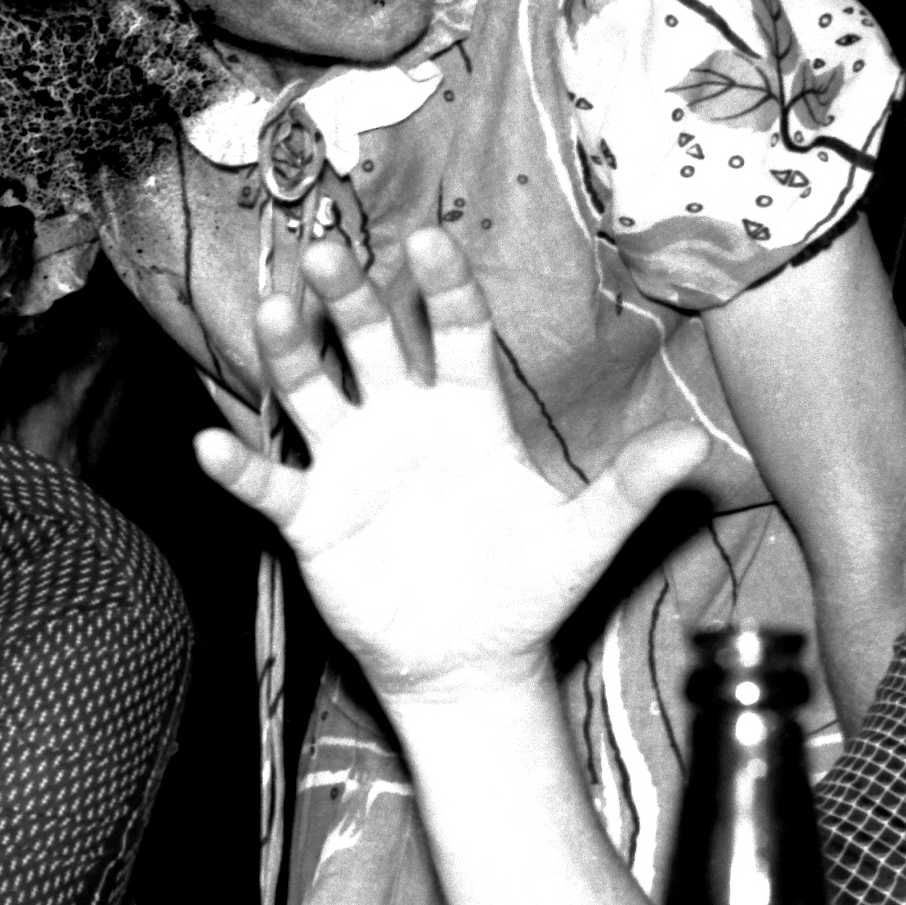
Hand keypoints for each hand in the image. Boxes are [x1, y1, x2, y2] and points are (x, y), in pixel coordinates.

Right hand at [194, 229, 705, 702]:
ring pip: (313, 393)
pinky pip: (270, 484)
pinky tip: (210, 443)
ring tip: (272, 314)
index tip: (429, 240)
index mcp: (469, 412)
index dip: (444, 288)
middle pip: (373, 342)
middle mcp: (403, 420)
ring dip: (290, 355)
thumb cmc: (527, 588)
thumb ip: (629, 489)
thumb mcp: (583, 539)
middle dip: (352, 297)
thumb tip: (696, 450)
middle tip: (331, 250)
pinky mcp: (312, 517)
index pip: (458, 333)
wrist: (473, 663)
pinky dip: (239, 466)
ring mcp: (352, 464)